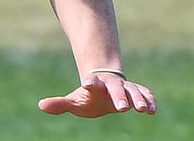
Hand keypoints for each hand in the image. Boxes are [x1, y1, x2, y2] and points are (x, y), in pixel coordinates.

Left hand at [38, 72, 156, 116]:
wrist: (105, 85)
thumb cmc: (88, 96)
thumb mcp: (74, 101)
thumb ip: (60, 103)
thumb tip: (41, 105)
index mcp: (95, 85)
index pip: (91, 83)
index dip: (89, 82)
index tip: (86, 84)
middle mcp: (111, 84)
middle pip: (115, 88)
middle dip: (119, 96)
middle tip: (121, 108)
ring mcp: (125, 87)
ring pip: (133, 90)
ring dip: (138, 99)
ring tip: (143, 109)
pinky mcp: (136, 92)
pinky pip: (145, 94)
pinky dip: (150, 100)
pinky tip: (153, 110)